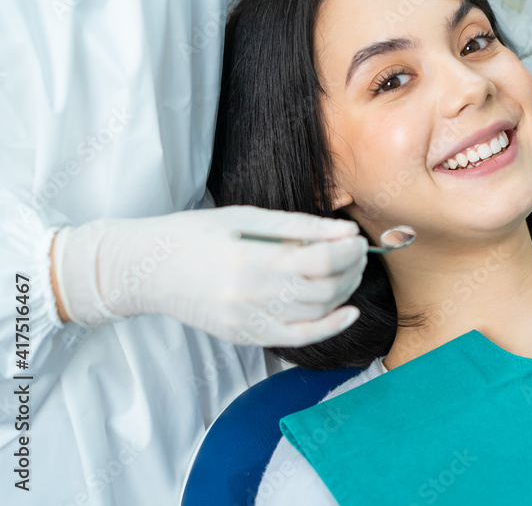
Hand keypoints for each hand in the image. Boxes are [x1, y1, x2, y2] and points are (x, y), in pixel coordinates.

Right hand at [51, 205, 367, 345]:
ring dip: (343, 292)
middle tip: (357, 252)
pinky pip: (298, 339)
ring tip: (349, 271)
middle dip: (351, 269)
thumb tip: (346, 231)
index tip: (357, 238)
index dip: (349, 250)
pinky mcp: (244, 337)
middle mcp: (249, 296)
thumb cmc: (196, 234)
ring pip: (316, 313)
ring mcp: (246, 321)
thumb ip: (300, 226)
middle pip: (324, 288)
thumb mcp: (247, 217)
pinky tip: (348, 311)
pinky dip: (329, 327)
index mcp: (250, 258)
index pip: (321, 259)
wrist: (148, 269)